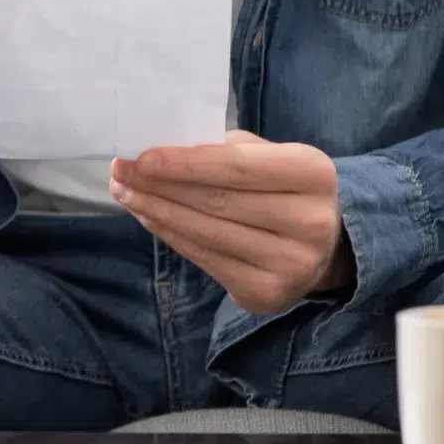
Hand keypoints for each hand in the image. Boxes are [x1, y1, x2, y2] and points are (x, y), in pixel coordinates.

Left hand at [109, 132, 353, 315]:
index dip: (183, 163)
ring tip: (125, 193)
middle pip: (217, 201)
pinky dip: (171, 236)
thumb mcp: (269, 156)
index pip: (236, 166)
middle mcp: (311, 222)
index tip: (140, 157)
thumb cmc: (283, 188)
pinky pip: (206, 260)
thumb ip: (224, 149)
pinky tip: (149, 218)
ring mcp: (292, 264)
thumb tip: (158, 153)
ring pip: (206, 233)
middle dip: (160, 185)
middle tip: (120, 172)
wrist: (324, 246)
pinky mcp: (268, 294)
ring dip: (156, 211)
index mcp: (314, 173)